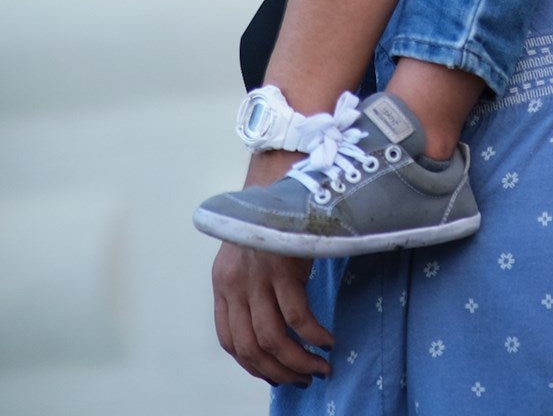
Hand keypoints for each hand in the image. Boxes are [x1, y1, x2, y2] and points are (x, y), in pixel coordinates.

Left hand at [210, 151, 331, 386]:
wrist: (285, 172)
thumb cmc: (275, 216)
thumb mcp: (251, 253)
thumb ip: (253, 287)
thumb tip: (273, 331)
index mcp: (223, 282)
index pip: (230, 341)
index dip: (252, 365)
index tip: (276, 374)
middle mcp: (235, 282)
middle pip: (251, 347)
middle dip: (279, 371)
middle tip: (304, 379)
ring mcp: (259, 275)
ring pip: (274, 339)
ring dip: (299, 361)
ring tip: (319, 367)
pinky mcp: (284, 265)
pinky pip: (299, 318)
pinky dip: (315, 336)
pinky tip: (329, 340)